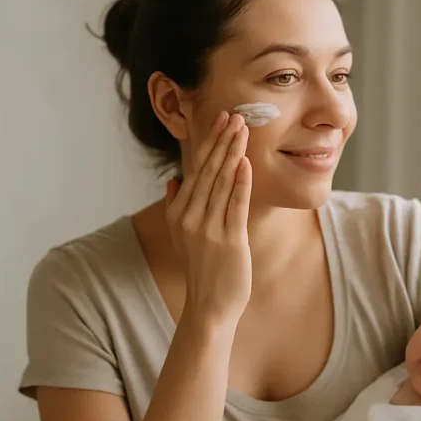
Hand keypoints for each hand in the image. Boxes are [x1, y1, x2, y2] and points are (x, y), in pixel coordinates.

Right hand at [165, 112, 251, 324]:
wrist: (208, 306)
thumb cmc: (201, 271)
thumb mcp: (181, 237)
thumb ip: (175, 206)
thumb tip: (174, 179)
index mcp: (178, 213)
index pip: (195, 169)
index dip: (209, 143)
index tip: (219, 121)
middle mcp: (190, 217)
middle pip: (207, 170)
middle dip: (221, 140)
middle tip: (234, 115)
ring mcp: (208, 229)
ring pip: (221, 182)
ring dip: (232, 153)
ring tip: (242, 130)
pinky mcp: (228, 240)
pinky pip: (235, 205)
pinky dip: (240, 183)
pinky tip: (245, 163)